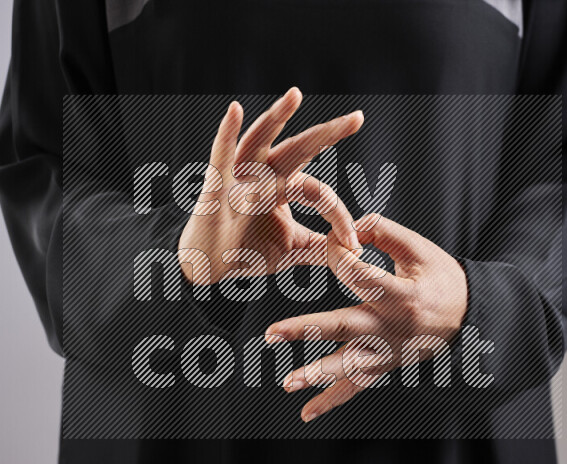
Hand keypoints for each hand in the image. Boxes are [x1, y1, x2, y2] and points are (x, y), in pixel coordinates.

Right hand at [179, 88, 363, 283]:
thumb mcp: (293, 250)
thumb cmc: (246, 251)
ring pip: (260, 140)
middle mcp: (264, 174)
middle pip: (299, 148)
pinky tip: (235, 111)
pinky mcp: (217, 185)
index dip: (339, 216)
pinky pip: (221, 155)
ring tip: (295, 94)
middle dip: (327, 133)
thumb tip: (354, 249)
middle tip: (358, 117)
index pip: (319, 192)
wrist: (208, 265)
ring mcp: (240, 177)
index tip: (354, 243)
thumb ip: (323, 247)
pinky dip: (227, 133)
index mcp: (283, 186)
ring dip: (277, 116)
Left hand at [266, 214, 468, 421]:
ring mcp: (387, 352)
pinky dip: (331, 401)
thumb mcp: (419, 249)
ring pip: (348, 366)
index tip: (331, 241)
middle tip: (272, 333)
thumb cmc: (442, 279)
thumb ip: (382, 232)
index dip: (338, 252)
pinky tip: (307, 412)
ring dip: (316, 374)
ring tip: (287, 381)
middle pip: (343, 327)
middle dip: (304, 329)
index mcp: (401, 295)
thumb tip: (346, 227)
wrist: (469, 316)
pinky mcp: (385, 365)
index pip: (357, 274)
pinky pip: (357, 387)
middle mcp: (391, 327)